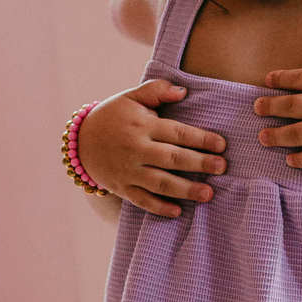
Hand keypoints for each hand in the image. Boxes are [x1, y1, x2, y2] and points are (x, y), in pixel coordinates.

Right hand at [78, 80, 226, 217]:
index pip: (176, 132)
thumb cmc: (113, 116)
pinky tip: (178, 211)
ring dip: (185, 190)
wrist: (79, 141)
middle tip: (222, 168)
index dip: (201, 139)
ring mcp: (128, 171)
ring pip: (160, 183)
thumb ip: (157, 90)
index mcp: (142, 126)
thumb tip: (183, 92)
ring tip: (208, 194)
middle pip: (172, 158)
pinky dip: (159, 207)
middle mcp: (136, 149)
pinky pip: (142, 200)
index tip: (222, 145)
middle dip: (199, 164)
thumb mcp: (131, 97)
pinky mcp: (122, 188)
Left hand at [253, 28, 301, 167]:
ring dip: (276, 136)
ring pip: (295, 134)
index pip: (298, 78)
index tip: (268, 81)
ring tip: (262, 137)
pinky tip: (289, 160)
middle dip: (270, 107)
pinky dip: (300, 160)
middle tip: (256, 108)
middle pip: (289, 106)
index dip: (280, 79)